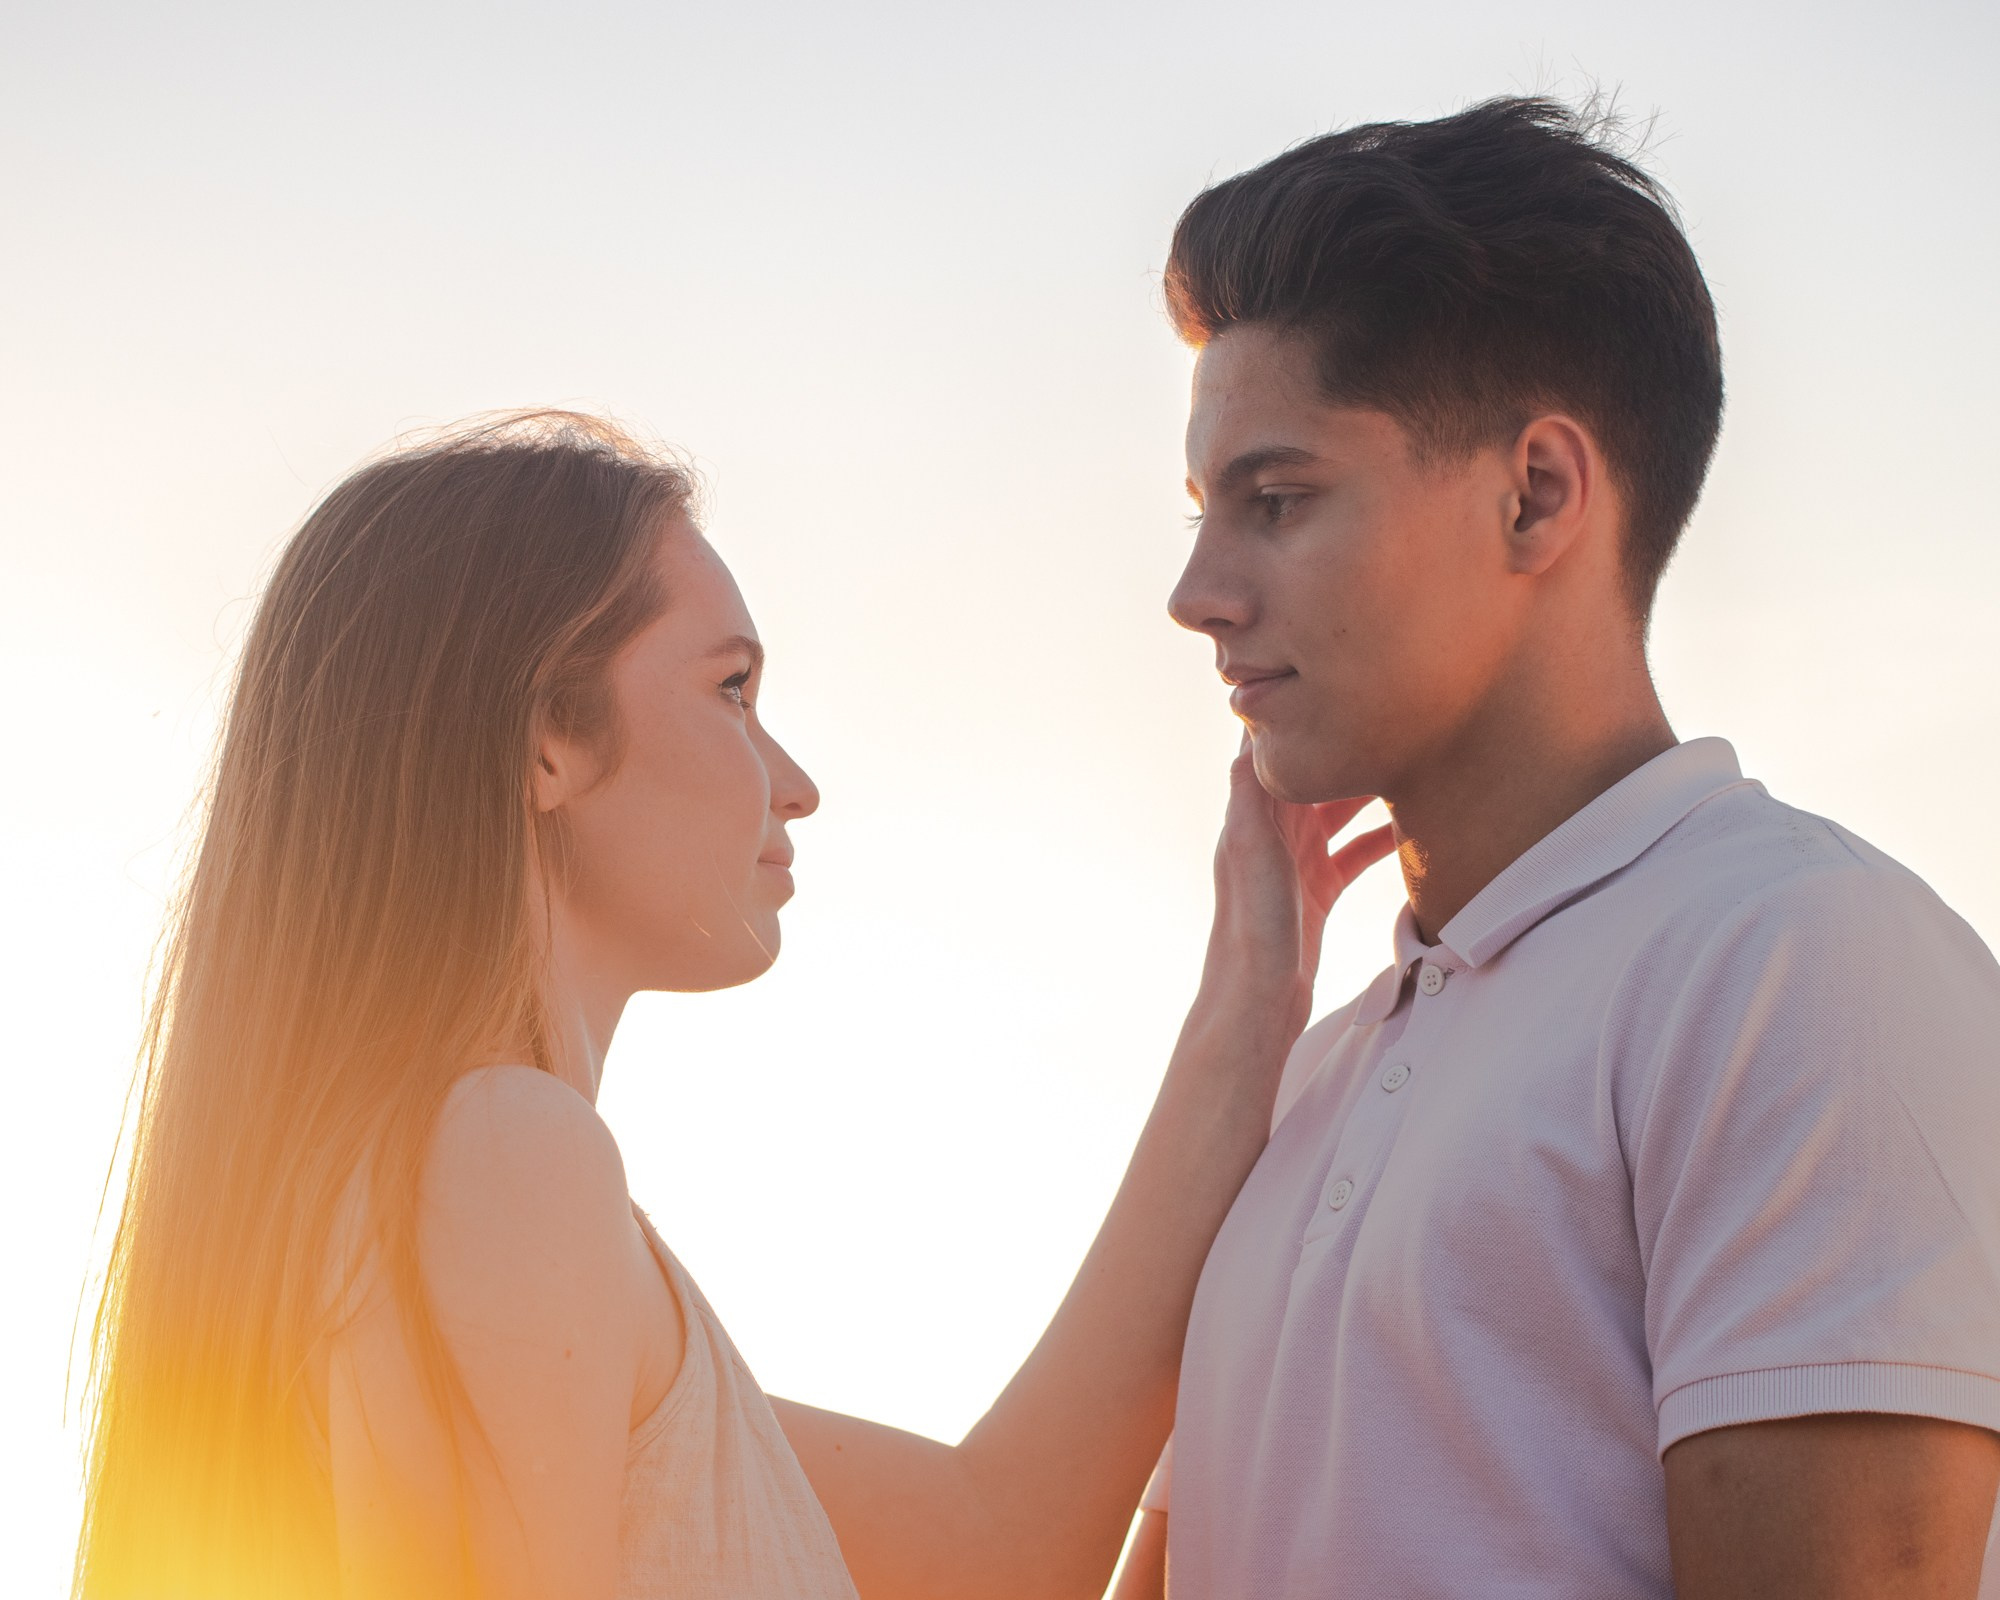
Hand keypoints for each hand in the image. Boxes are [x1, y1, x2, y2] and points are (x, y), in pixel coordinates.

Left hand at [1204, 734, 1396, 1040]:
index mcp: (1253, 815)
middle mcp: (1272, 832)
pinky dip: (1380, 840)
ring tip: (1411, 763)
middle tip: (1393, 718)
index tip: (1336, 680)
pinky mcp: (1318, 891)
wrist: (1257, 999)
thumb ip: (1248, 793)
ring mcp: (1297, 861)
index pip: (1278, 752)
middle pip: (1316, 775)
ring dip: (1370, 791)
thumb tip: (1248, 731)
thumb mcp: (1249, 850)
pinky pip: (1354, 854)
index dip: (1303, 718)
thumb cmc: (1251, 928)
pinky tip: (1413, 830)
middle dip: (1347, 749)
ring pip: (1339, 811)